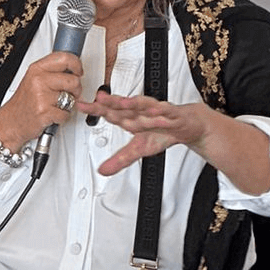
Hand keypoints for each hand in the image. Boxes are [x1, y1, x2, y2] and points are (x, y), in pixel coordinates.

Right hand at [0, 51, 83, 151]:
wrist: (10, 122)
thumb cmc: (24, 102)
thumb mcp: (33, 79)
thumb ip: (51, 72)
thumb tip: (73, 69)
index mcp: (37, 69)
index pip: (65, 58)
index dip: (77, 65)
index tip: (78, 72)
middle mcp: (38, 80)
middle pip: (73, 80)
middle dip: (75, 90)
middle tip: (68, 94)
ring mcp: (41, 96)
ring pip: (72, 98)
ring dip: (68, 105)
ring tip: (55, 105)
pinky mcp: (44, 112)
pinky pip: (66, 113)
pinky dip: (62, 117)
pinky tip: (52, 114)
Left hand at [77, 91, 208, 175]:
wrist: (188, 125)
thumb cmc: (162, 133)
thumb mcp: (139, 149)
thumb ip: (120, 159)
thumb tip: (102, 171)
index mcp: (132, 118)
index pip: (111, 113)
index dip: (96, 109)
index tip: (81, 106)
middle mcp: (141, 112)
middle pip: (124, 107)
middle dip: (110, 103)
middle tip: (97, 99)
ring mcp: (157, 111)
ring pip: (143, 106)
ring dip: (133, 103)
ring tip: (121, 101)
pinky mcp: (173, 113)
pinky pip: (166, 110)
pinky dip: (161, 110)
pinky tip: (154, 109)